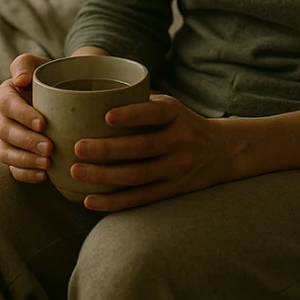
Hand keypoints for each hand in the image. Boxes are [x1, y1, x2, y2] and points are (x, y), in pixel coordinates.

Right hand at [0, 53, 52, 182]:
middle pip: (6, 132)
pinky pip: (13, 169)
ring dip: (26, 160)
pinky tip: (45, 175)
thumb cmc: (51, 78)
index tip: (44, 124)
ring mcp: (4, 138)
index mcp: (4, 94)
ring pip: (6, 153)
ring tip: (48, 163)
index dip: (23, 115)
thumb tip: (20, 80)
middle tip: (50, 148)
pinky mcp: (12, 154)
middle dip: (27, 141)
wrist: (62, 95)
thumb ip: (25, 65)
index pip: (7, 105)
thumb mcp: (39, 65)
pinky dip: (26, 174)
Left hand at [69, 94, 241, 211]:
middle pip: (141, 148)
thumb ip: (141, 103)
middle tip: (78, 147)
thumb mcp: (170, 106)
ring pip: (138, 175)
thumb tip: (94, 98)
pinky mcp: (173, 190)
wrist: (222, 151)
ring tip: (76, 171)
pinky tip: (90, 200)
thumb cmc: (181, 123)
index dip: (131, 115)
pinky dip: (114, 202)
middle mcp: (180, 141)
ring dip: (105, 176)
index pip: (154, 113)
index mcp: (176, 115)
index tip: (106, 116)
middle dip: (107, 150)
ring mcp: (177, 168)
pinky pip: (140, 198)